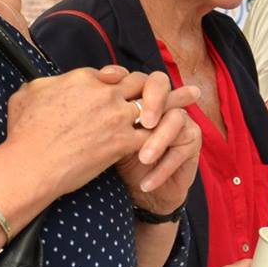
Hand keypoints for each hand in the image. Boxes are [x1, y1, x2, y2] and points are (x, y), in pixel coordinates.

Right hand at [4, 64, 153, 197]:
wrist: (31, 164)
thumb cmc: (24, 133)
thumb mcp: (27, 93)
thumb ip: (46, 83)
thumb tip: (51, 83)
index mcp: (83, 78)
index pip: (114, 73)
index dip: (118, 84)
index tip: (118, 95)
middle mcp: (104, 92)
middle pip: (139, 82)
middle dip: (146, 91)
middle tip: (154, 99)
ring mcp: (116, 117)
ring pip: (152, 105)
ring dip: (157, 111)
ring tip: (166, 115)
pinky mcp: (123, 142)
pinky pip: (154, 134)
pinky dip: (158, 137)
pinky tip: (157, 142)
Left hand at [108, 71, 201, 216]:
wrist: (137, 191)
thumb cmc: (117, 160)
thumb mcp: (103, 138)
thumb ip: (95, 117)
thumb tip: (76, 97)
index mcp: (136, 97)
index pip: (132, 75)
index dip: (122, 76)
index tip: (107, 81)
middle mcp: (160, 103)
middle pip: (160, 85)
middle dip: (152, 100)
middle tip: (143, 122)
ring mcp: (180, 120)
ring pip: (175, 119)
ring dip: (158, 140)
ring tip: (143, 159)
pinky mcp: (191, 143)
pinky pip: (181, 150)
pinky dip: (162, 170)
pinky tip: (146, 185)